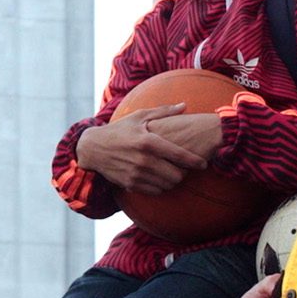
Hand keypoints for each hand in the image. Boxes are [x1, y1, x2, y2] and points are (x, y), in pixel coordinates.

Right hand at [77, 103, 209, 194]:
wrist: (93, 148)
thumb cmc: (119, 130)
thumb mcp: (138, 117)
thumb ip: (163, 112)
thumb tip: (184, 105)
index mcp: (148, 141)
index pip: (179, 155)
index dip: (195, 161)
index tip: (203, 164)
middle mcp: (143, 160)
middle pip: (176, 175)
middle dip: (183, 173)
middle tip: (183, 168)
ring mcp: (137, 174)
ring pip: (167, 185)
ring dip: (173, 181)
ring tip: (172, 173)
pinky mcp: (131, 184)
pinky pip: (156, 191)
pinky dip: (161, 187)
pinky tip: (159, 178)